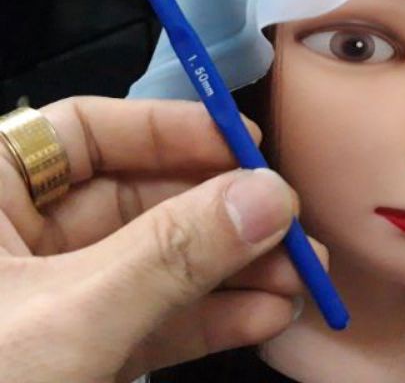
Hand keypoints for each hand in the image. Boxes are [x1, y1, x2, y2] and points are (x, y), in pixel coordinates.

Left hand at [0, 96, 325, 382]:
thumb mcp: (66, 323)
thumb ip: (171, 255)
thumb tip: (270, 195)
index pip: (86, 131)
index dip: (170, 128)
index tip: (245, 145)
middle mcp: (19, 239)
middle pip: (140, 196)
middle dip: (222, 215)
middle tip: (290, 226)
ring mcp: (55, 301)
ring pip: (157, 260)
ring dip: (232, 269)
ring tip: (299, 277)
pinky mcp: (80, 353)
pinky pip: (155, 317)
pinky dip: (212, 318)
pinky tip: (267, 315)